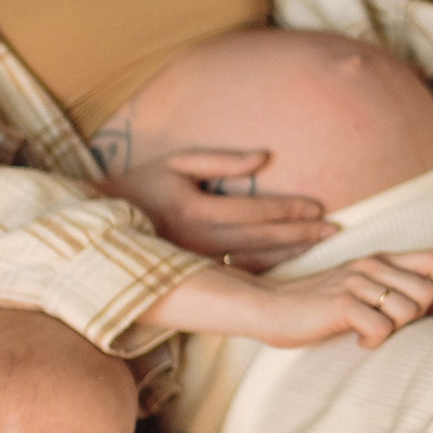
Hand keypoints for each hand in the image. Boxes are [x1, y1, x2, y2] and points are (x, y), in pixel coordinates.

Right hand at [98, 147, 336, 271]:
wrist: (98, 227)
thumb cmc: (140, 186)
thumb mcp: (175, 163)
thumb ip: (220, 160)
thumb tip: (265, 157)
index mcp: (194, 209)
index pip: (254, 210)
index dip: (289, 209)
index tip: (318, 207)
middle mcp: (198, 241)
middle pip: (262, 237)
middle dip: (301, 234)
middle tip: (334, 230)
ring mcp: (198, 262)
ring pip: (255, 261)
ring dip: (292, 254)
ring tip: (321, 246)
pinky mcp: (196, 275)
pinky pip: (240, 275)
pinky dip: (270, 271)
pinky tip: (293, 266)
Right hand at [138, 250, 432, 349]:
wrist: (269, 307)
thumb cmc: (318, 306)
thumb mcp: (360, 288)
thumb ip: (392, 289)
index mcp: (381, 259)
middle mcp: (372, 264)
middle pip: (429, 290)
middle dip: (423, 318)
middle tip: (399, 331)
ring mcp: (355, 282)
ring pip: (409, 309)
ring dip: (397, 331)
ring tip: (373, 334)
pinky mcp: (340, 304)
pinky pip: (381, 328)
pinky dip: (374, 342)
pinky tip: (358, 344)